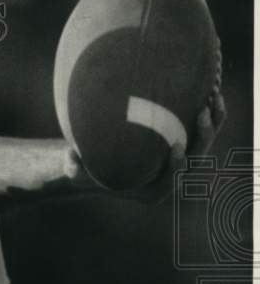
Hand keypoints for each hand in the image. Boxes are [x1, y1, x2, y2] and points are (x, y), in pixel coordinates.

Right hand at [66, 91, 226, 203]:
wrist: (98, 166)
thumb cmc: (85, 169)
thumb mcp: (75, 169)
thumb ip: (72, 166)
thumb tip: (71, 158)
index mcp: (150, 192)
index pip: (169, 182)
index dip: (176, 166)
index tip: (176, 147)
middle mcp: (169, 179)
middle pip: (195, 161)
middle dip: (202, 139)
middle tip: (201, 114)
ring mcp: (178, 163)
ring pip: (203, 145)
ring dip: (212, 123)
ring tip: (213, 97)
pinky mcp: (182, 146)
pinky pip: (200, 132)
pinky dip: (207, 115)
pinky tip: (208, 91)